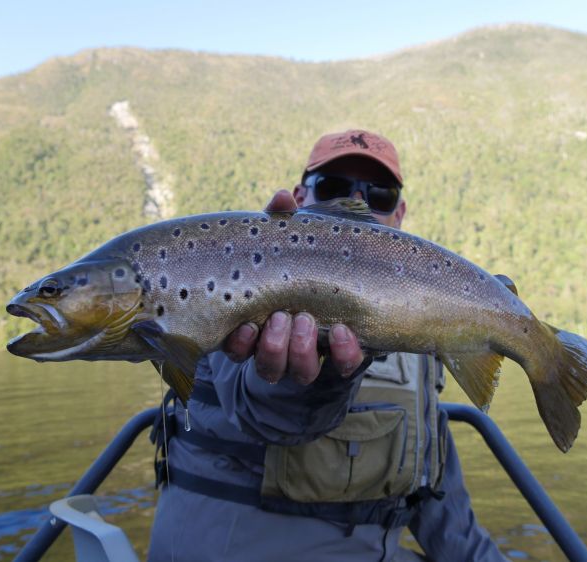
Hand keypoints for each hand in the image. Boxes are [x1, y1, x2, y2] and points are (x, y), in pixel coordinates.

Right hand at [222, 190, 364, 383]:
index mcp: (258, 327)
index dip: (239, 344)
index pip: (238, 347)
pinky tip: (344, 331)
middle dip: (274, 345)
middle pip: (268, 365)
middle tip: (284, 316)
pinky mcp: (343, 358)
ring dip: (300, 350)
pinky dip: (343, 352)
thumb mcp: (289, 248)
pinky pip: (343, 366)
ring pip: (299, 373)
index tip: (246, 326)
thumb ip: (280, 226)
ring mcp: (312, 357)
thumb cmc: (303, 269)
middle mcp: (282, 350)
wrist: (349, 289)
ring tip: (306, 319)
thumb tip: (281, 196)